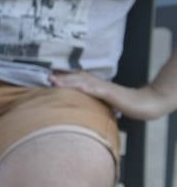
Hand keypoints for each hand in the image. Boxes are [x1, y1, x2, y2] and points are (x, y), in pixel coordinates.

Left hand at [50, 71, 171, 120]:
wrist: (144, 103)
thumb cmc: (124, 104)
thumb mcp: (102, 103)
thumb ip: (90, 103)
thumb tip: (76, 110)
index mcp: (94, 85)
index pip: (74, 79)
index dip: (60, 77)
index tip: (44, 77)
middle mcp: (96, 83)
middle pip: (74, 77)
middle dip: (58, 76)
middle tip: (42, 75)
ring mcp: (103, 87)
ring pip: (81, 81)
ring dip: (66, 80)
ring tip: (52, 80)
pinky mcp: (110, 93)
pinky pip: (95, 89)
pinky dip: (84, 87)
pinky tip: (75, 87)